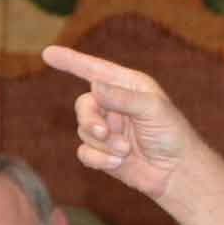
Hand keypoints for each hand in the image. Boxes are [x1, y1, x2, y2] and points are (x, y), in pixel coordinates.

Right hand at [42, 45, 192, 200]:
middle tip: (104, 132)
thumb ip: (122, 98)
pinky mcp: (103, 152)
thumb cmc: (172, 134)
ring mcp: (108, 129)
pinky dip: (99, 158)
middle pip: (83, 105)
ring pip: (83, 131)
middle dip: (90, 120)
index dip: (71, 61)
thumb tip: (93, 86)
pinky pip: (84, 152)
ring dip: (103, 143)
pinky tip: (118, 163)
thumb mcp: (152, 109)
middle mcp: (115, 105)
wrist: (176, 172)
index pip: (94, 69)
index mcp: (128, 86)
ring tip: (126, 150)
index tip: (47, 53)